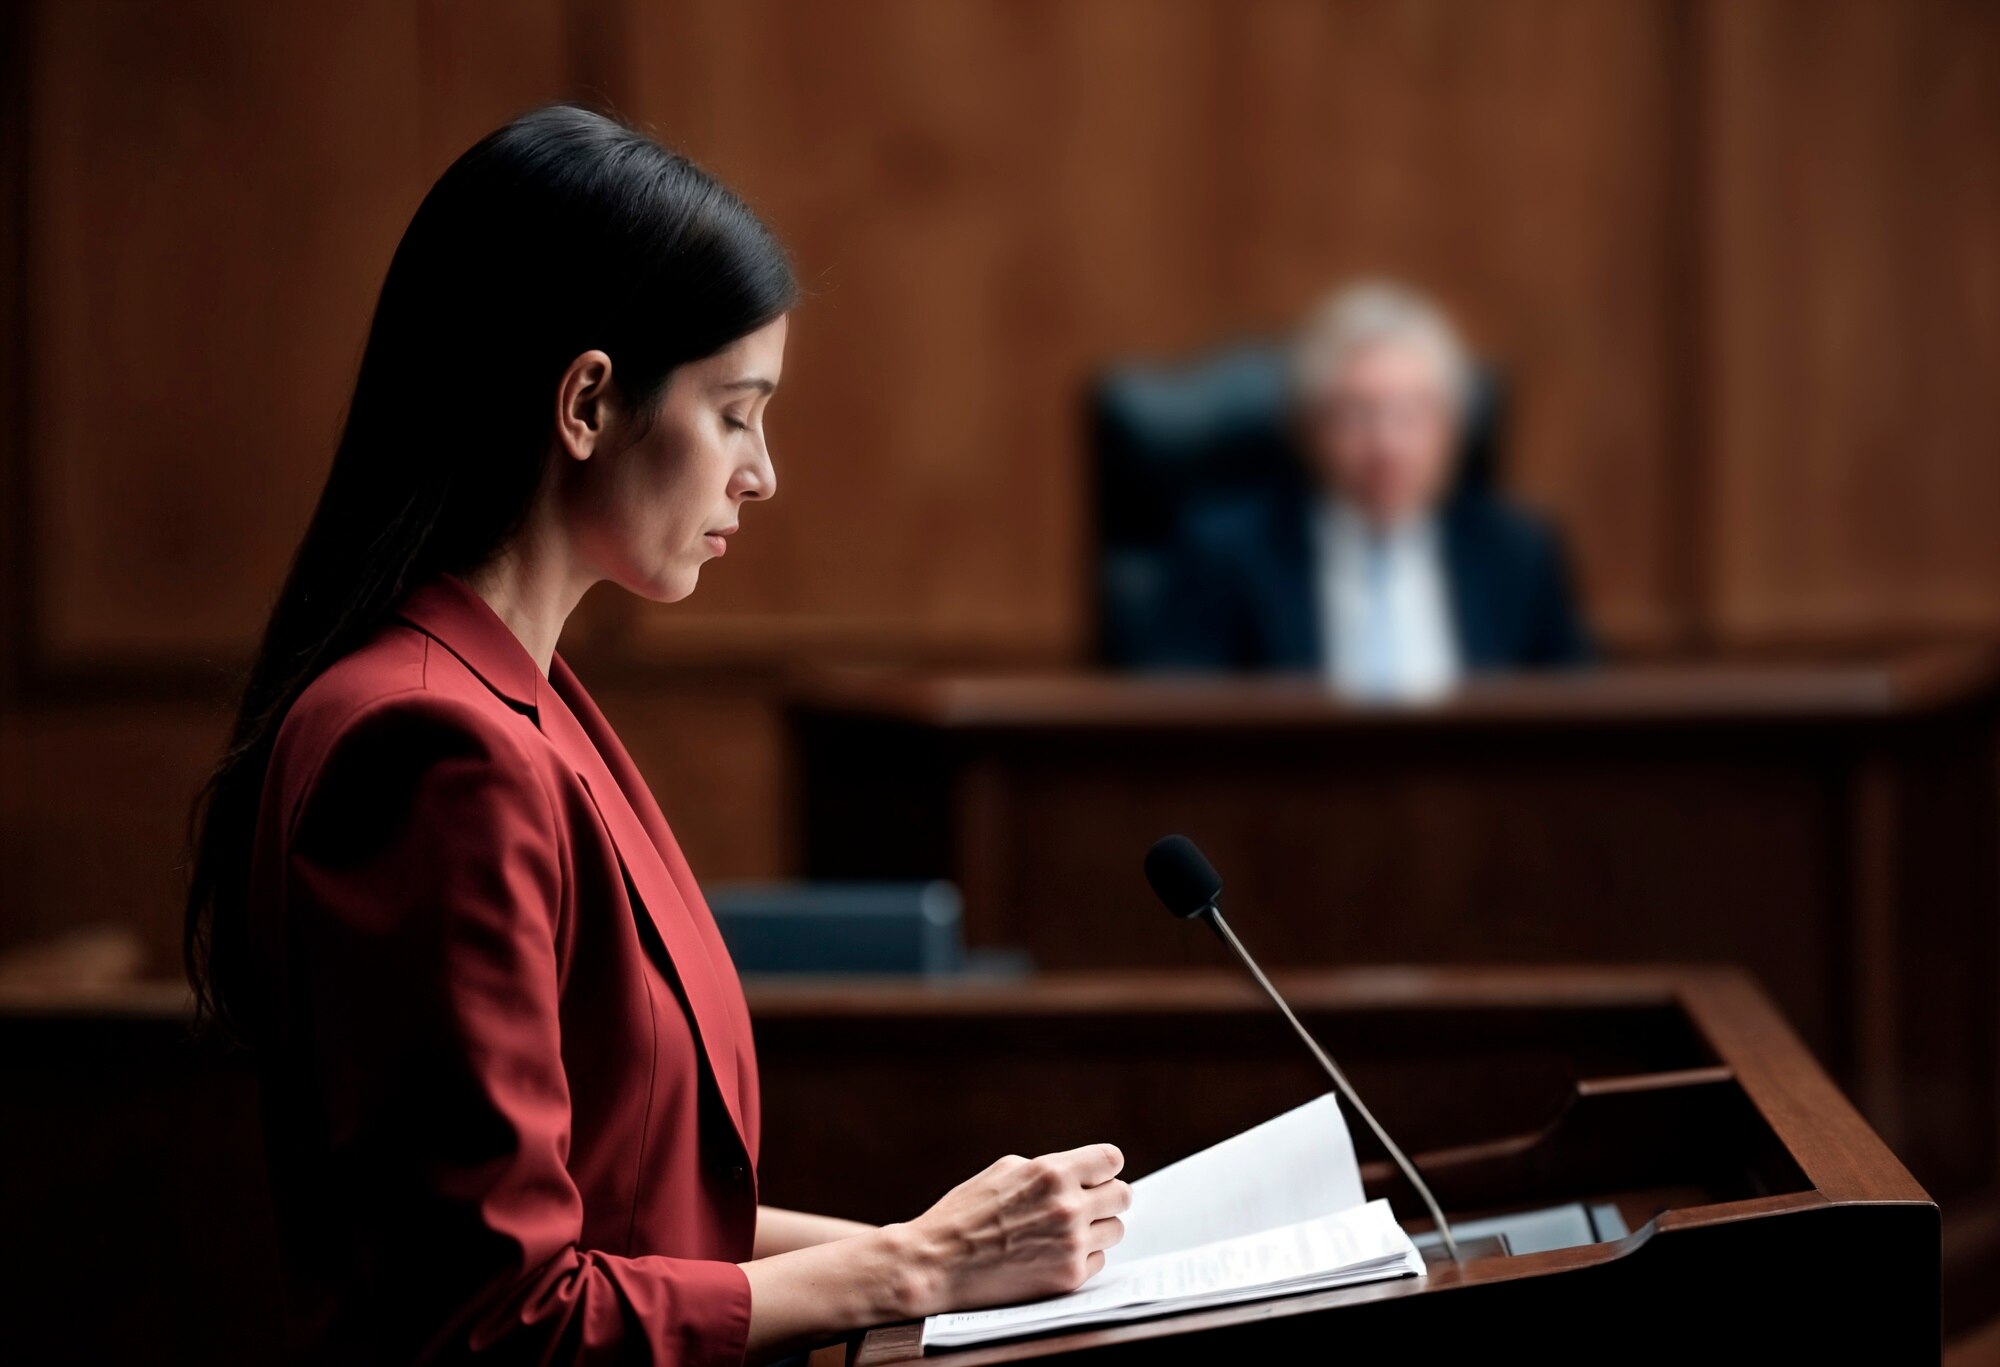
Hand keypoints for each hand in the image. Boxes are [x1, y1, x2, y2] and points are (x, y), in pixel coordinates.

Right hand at [894, 1143, 1130, 1316]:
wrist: (937, 1263)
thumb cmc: (965, 1214)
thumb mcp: (1005, 1171)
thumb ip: (1049, 1169)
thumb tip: (1082, 1173)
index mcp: (1052, 1172)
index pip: (1111, 1160)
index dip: (1102, 1168)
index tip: (1095, 1176)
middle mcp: (1068, 1207)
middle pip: (1122, 1195)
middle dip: (1106, 1198)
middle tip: (1088, 1205)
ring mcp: (1071, 1244)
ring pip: (1115, 1230)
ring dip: (1096, 1229)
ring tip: (1064, 1232)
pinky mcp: (1068, 1277)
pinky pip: (1099, 1260)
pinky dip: (1082, 1257)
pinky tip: (1053, 1255)